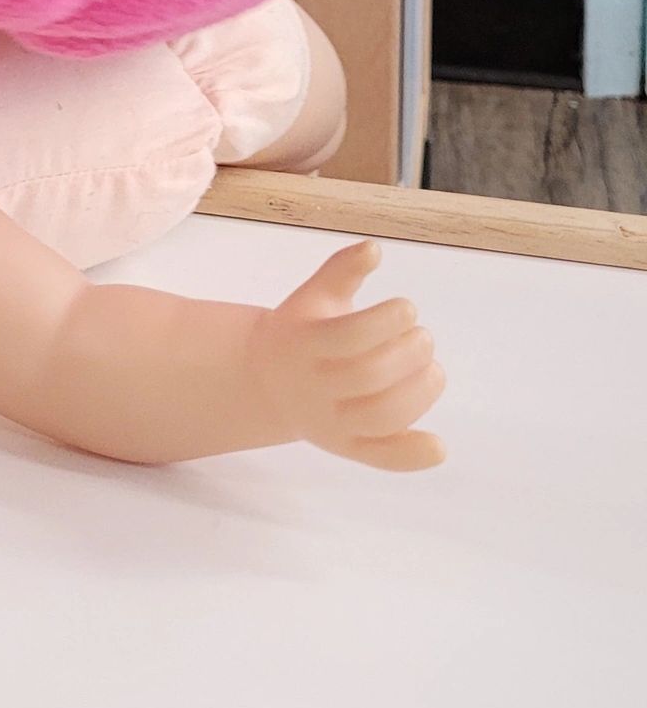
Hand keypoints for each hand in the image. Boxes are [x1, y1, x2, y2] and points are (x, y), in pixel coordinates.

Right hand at [244, 241, 443, 470]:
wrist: (268, 382)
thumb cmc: (302, 330)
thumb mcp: (313, 297)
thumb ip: (341, 272)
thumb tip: (374, 248)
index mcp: (302, 344)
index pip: (347, 336)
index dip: (385, 321)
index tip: (409, 307)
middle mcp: (314, 388)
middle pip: (367, 376)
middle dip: (407, 353)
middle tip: (425, 337)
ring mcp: (331, 423)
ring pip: (379, 417)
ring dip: (418, 393)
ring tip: (434, 369)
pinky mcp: (348, 449)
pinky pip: (379, 459)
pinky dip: (410, 457)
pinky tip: (439, 446)